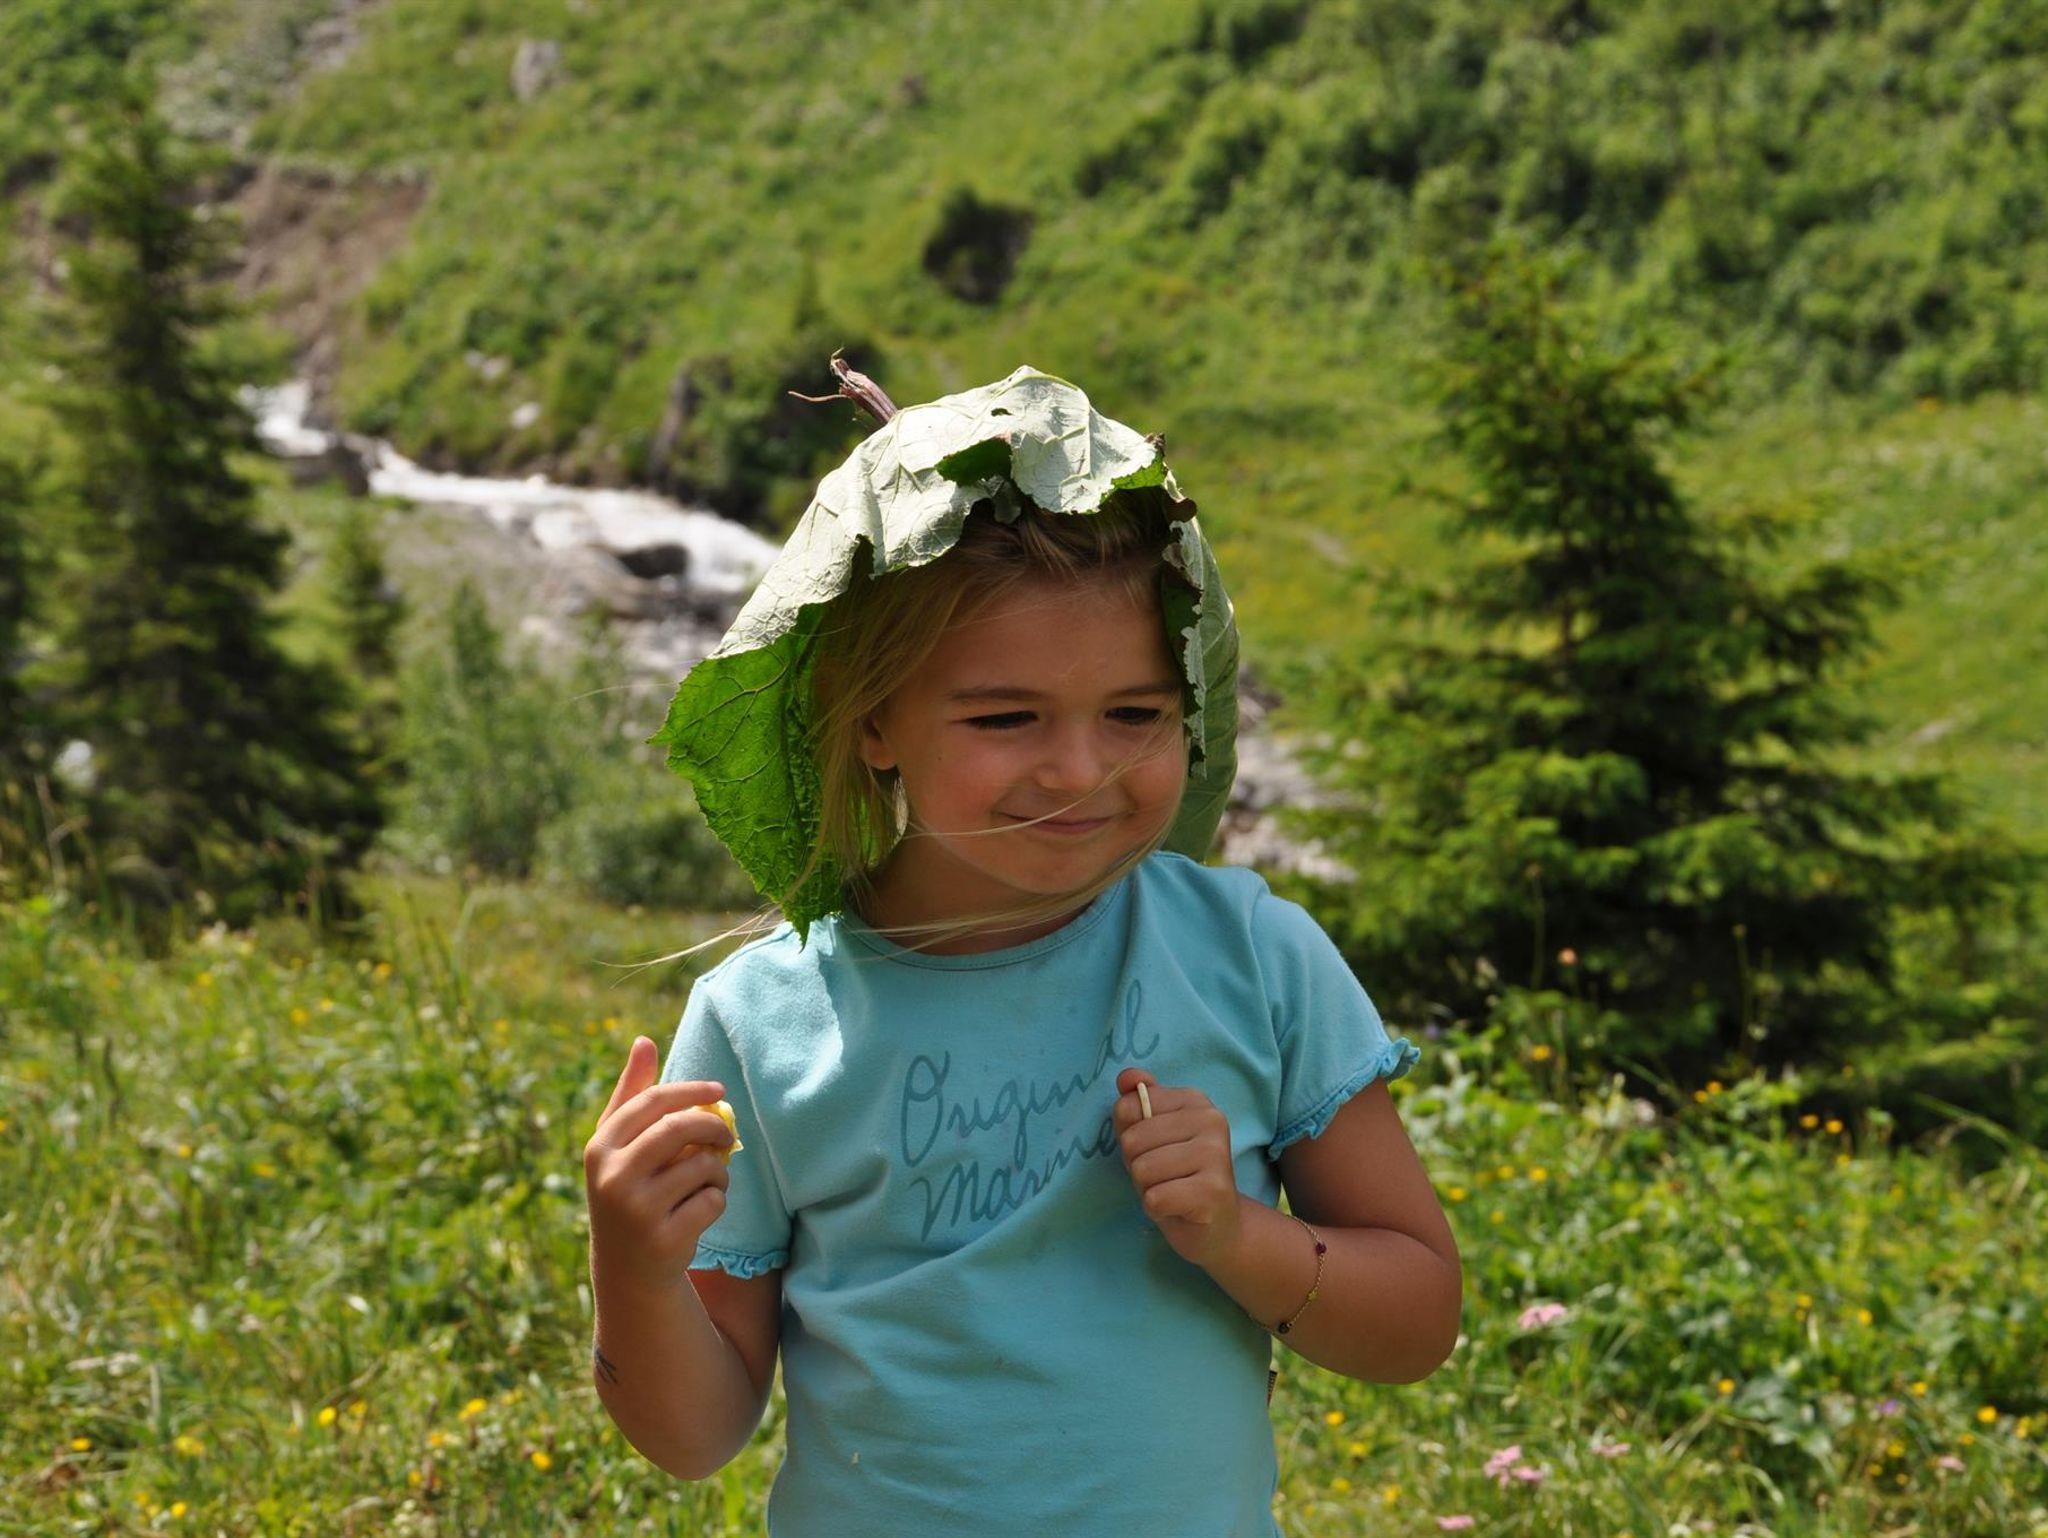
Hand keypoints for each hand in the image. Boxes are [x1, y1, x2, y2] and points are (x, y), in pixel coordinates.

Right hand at [584, 1036, 736, 1293]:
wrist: (627, 1269)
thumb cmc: (629, 1190)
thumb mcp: (621, 1146)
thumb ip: (632, 1094)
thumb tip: (644, 1040)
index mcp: (600, 1147)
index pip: (653, 1101)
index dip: (692, 1090)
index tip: (720, 1091)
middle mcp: (612, 1177)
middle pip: (680, 1129)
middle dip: (714, 1126)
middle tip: (728, 1135)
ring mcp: (636, 1211)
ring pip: (702, 1166)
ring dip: (718, 1170)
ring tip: (708, 1181)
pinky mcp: (664, 1239)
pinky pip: (712, 1201)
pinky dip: (717, 1200)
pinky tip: (700, 1211)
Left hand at [1113, 1067, 1244, 1270]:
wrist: (1217, 1226)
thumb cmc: (1176, 1176)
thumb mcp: (1150, 1137)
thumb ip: (1137, 1102)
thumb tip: (1126, 1076)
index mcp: (1194, 1100)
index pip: (1128, 1109)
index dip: (1131, 1137)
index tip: (1156, 1150)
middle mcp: (1211, 1120)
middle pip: (1132, 1141)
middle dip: (1138, 1166)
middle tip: (1165, 1177)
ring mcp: (1216, 1154)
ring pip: (1142, 1169)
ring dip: (1148, 1189)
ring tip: (1172, 1191)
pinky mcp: (1213, 1191)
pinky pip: (1155, 1197)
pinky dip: (1157, 1209)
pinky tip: (1178, 1208)